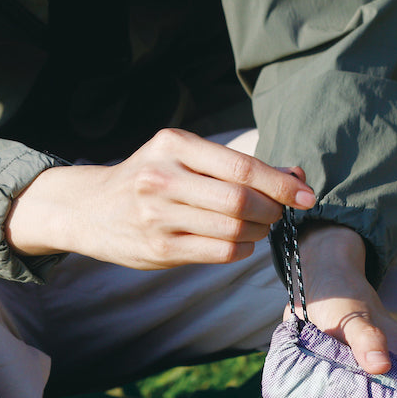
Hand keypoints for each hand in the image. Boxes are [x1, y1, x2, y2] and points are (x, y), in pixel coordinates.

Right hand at [5, 128, 315, 268]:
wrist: (90, 208)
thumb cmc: (149, 177)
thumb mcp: (181, 155)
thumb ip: (233, 164)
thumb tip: (296, 176)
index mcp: (173, 145)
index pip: (241, 166)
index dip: (281, 183)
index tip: (306, 194)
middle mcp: (162, 178)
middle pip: (240, 200)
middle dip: (272, 209)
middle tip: (279, 212)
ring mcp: (158, 216)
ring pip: (233, 230)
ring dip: (259, 231)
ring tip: (259, 225)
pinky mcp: (160, 248)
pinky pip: (220, 252)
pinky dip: (242, 248)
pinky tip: (240, 241)